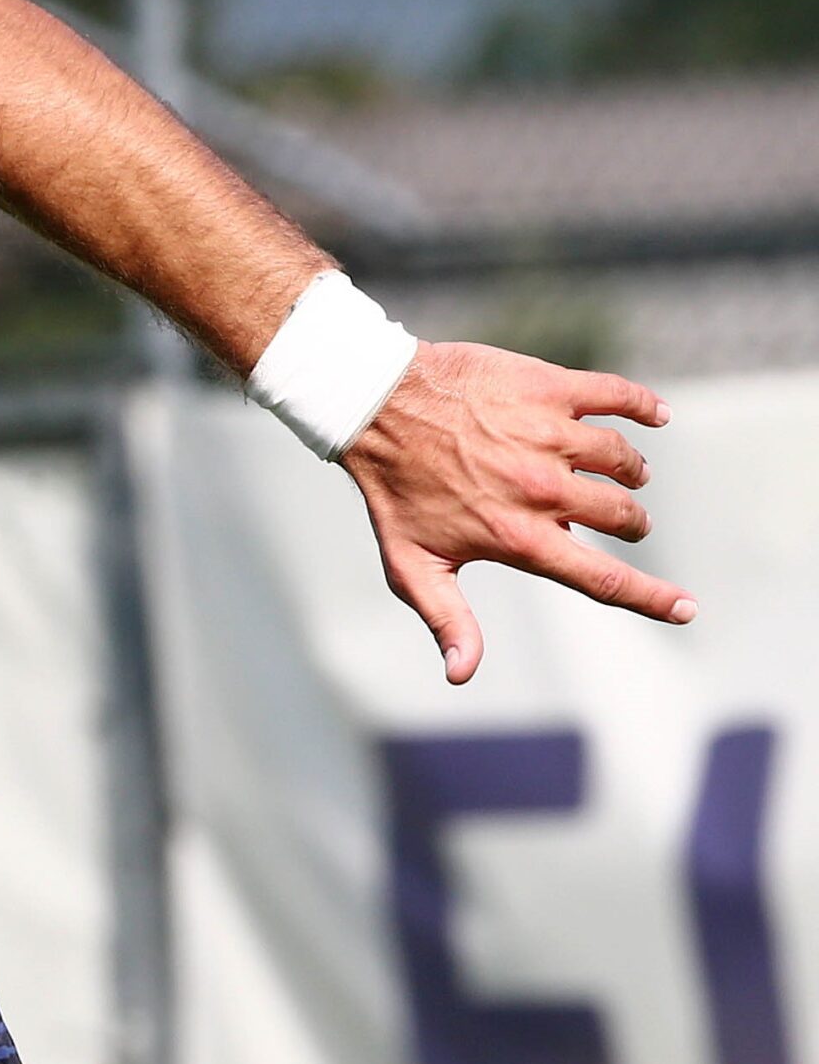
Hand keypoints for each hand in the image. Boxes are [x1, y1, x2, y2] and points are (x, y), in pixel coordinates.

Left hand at [339, 342, 696, 685]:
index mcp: (517, 537)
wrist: (374, 405)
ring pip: (623, 459)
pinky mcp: (548, 388)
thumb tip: (461, 675)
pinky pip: (616, 396)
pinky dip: (645, 407)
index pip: (601, 579)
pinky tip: (657, 417)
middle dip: (630, 522)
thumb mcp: (410, 564)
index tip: (688, 609)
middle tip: (620, 517)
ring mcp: (548, 435)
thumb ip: (447, 619)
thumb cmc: (393, 490)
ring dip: (630, 471)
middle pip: (621, 515)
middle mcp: (541, 489)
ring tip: (621, 473)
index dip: (651, 599)